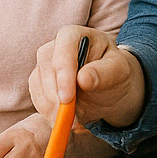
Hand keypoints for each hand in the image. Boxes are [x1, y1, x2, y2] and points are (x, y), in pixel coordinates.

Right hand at [29, 26, 144, 129]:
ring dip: (52, 109)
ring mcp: (44, 65)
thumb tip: (83, 79)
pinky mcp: (39, 83)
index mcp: (73, 35)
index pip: (63, 52)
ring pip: (38, 86)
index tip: (67, 98)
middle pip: (46, 69)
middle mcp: (53, 47)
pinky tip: (66, 120)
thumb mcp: (118, 70)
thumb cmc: (115, 71)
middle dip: (55, 97)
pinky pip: (37, 99)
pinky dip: (49, 113)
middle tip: (69, 119)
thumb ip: (104, 73)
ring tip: (74, 123)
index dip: (63, 75)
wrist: (109, 84)